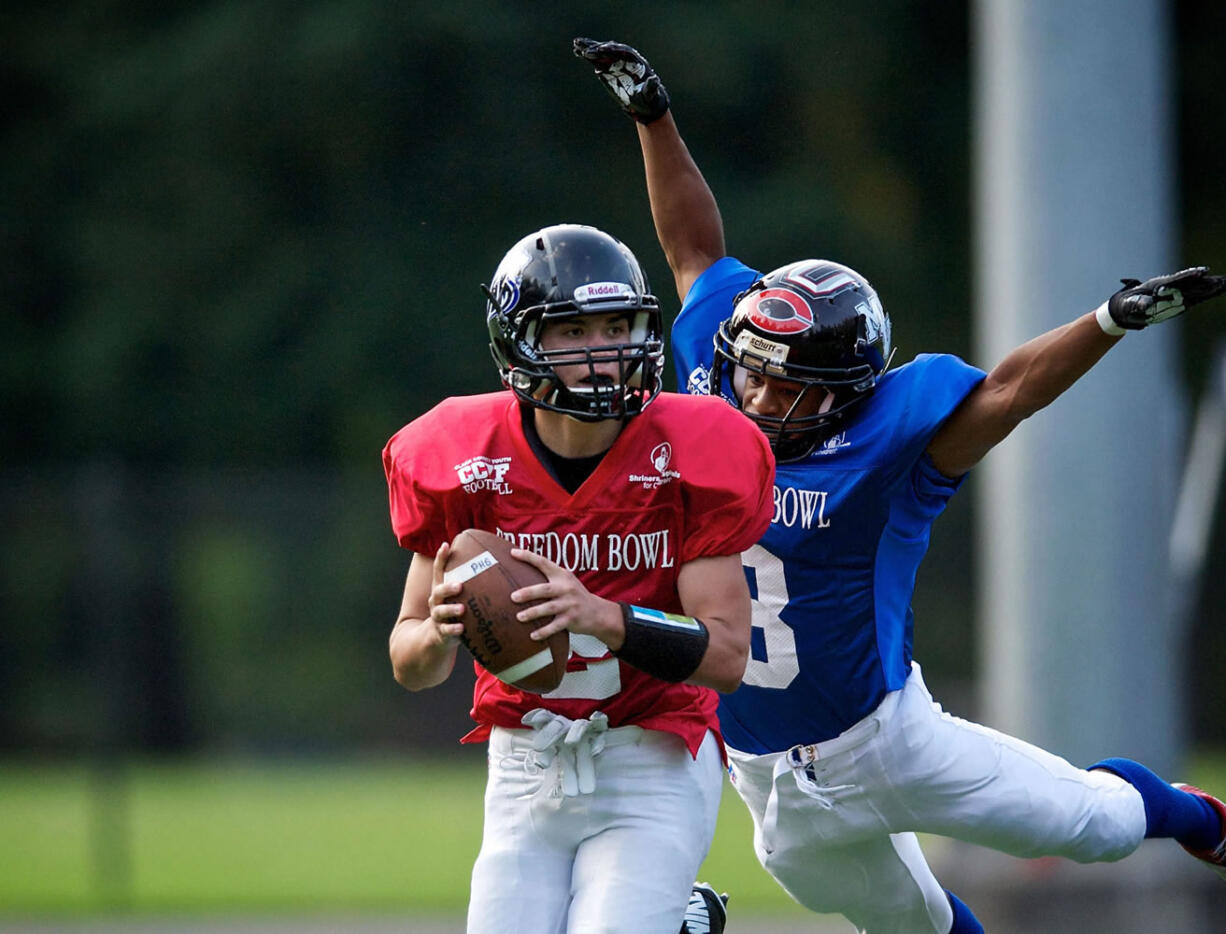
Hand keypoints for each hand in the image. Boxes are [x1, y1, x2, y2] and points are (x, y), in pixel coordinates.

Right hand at [425, 542, 465, 645]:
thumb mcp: (457, 594)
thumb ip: (469, 580)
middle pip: (438, 591)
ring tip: (462, 609)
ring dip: (451, 609)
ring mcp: (438, 616)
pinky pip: (446, 630)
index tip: (446, 545)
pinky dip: (453, 629)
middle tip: (460, 586)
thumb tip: (491, 558)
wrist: (438, 635)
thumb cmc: (454, 608)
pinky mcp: (441, 631)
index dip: (440, 558)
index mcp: (440, 588)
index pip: (438, 570)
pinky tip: (462, 628)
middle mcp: (436, 601)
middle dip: (448, 588)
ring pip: (441, 611)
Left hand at [508, 548, 623, 646]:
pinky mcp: (571, 619)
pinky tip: (533, 636)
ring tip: (519, 617)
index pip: (543, 562)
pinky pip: (555, 626)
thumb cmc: (575, 596)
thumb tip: (522, 573)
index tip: (513, 552)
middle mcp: (566, 588)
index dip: (528, 556)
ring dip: (533, 613)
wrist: (598, 612)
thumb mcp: (566, 581)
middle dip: (528, 593)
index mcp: (562, 575)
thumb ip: (550, 576)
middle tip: (513, 597)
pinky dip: (543, 632)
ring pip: (548, 608)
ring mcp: (569, 604)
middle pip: (545, 589)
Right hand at [573, 37, 669, 123]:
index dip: (611, 50)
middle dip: (598, 49)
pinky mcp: (607, 67)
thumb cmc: (648, 98)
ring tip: (576, 43)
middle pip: (609, 49)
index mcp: (635, 62)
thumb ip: (651, 87)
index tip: (600, 49)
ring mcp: (615, 62)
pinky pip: (596, 58)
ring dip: (589, 47)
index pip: (622, 51)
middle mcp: (624, 58)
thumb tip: (654, 79)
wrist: (644, 102)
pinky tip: (576, 50)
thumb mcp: (650, 94)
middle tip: (585, 51)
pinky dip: (587, 54)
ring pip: (601, 51)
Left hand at [1106, 266, 1225, 329]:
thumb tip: (1145, 304)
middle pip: (1191, 281)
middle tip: (1222, 278)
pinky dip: (1206, 294)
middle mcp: (1170, 286)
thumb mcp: (1130, 305)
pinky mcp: (1178, 300)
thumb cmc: (1127, 306)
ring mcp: (1175, 292)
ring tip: (1224, 283)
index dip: (1190, 275)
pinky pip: (1195, 297)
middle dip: (1205, 280)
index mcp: (1159, 285)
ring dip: (1209, 286)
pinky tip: (1218, 290)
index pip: (1177, 279)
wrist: (1126, 308)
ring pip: (1195, 288)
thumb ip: (1138, 304)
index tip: (1202, 271)